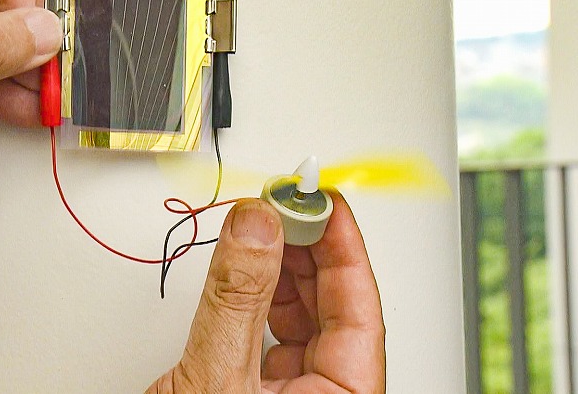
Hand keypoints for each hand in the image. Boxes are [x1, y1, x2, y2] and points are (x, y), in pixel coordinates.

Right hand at [147, 193, 385, 392]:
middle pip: (331, 308)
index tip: (323, 200)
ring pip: (301, 320)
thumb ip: (236, 298)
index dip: (342, 245)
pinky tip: (247, 264)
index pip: (360, 310)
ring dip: (281, 267)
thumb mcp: (217, 377)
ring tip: (264, 224)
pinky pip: (268, 335)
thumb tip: (256, 228)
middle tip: (287, 201)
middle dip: (308, 248)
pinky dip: (257, 295)